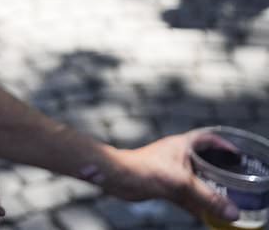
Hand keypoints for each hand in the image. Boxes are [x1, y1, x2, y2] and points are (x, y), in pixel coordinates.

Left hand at [101, 131, 238, 223]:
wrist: (117, 177)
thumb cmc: (145, 169)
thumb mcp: (181, 183)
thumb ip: (207, 198)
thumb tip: (231, 212)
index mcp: (182, 144)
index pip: (208, 138)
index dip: (224, 144)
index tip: (237, 155)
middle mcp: (177, 155)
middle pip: (204, 160)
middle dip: (219, 170)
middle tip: (235, 181)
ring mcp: (170, 170)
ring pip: (195, 179)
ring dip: (207, 189)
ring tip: (225, 200)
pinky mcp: (163, 184)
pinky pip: (185, 194)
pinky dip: (195, 203)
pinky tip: (205, 214)